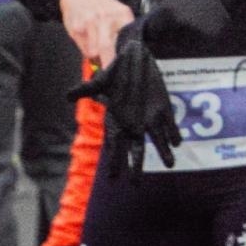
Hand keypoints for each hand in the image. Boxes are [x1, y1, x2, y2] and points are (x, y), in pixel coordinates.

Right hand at [59, 0, 133, 66]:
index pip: (127, 38)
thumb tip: (122, 56)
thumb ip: (121, 32)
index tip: (125, 65)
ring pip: (94, 51)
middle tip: (110, 72)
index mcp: (122, 14)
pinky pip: (84, 48)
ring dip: (97, 56)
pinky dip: (87, 50)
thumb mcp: (117, 13)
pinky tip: (88, 41)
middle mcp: (106, 18)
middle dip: (109, 63)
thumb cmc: (101, 6)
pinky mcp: (76, 28)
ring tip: (98, 50)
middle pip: (107, 47)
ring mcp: (90, 23)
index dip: (124, 55)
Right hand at [67, 29, 178, 177]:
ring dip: (164, 151)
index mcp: (117, 121)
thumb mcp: (99, 81)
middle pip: (136, 149)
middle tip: (136, 185)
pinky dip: (174, 132)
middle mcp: (134, 124)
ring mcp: (150, 117)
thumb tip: (68, 95)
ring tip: (171, 164)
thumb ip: (86, 89)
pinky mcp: (163, 108)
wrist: (133, 61)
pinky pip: (170, 123)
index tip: (113, 178)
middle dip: (136, 166)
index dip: (114, 161)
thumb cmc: (114, 74)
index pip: (115, 146)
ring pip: (157, 139)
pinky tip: (178, 141)